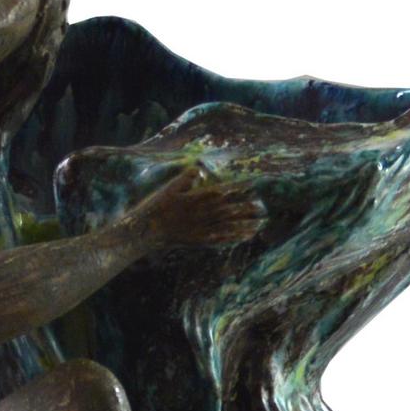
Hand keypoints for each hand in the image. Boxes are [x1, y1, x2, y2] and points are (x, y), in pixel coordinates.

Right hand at [131, 165, 265, 251]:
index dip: (237, 188)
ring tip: (260, 223)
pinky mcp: (199, 240)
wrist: (146, 230)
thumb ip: (185, 178)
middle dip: (247, 208)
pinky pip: (220, 238)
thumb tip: (198, 170)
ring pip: (228, 225)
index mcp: (197, 198)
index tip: (252, 185)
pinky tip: (244, 237)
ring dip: (245, 224)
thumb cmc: (156, 206)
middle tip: (263, 207)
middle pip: (229, 209)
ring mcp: (202, 228)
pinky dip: (233, 237)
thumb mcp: (169, 187)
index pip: (222, 191)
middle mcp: (203, 213)